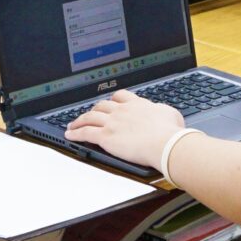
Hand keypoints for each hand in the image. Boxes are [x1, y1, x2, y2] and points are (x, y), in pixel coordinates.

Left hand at [62, 90, 185, 169]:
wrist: (165, 143)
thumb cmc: (171, 132)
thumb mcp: (170, 114)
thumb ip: (162, 110)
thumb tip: (162, 111)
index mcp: (137, 104)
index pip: (119, 96)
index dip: (112, 100)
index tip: (109, 103)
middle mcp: (122, 110)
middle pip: (101, 105)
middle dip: (93, 109)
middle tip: (89, 114)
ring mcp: (112, 123)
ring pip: (90, 117)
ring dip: (79, 120)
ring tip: (73, 124)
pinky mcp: (106, 137)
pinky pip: (85, 133)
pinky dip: (75, 133)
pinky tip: (70, 135)